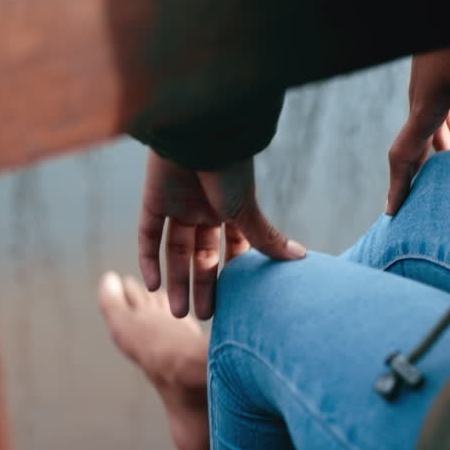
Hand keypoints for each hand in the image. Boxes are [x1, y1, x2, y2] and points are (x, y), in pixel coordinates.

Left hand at [138, 151, 303, 319]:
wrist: (199, 133)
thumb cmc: (229, 169)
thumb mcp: (247, 210)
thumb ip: (267, 239)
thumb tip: (302, 258)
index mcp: (230, 207)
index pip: (232, 246)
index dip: (231, 272)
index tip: (232, 302)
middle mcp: (204, 207)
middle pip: (201, 254)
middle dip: (203, 285)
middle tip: (204, 316)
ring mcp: (177, 204)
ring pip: (175, 250)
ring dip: (176, 281)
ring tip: (180, 313)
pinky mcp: (153, 199)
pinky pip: (148, 235)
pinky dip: (149, 260)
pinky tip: (153, 286)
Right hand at [386, 40, 449, 214]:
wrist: (449, 13)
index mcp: (421, 114)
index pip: (403, 158)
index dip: (397, 187)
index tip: (392, 212)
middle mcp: (418, 108)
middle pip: (411, 151)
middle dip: (412, 179)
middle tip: (414, 205)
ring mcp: (426, 95)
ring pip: (424, 134)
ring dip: (431, 157)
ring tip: (441, 180)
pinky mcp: (437, 83)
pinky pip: (435, 117)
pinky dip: (443, 133)